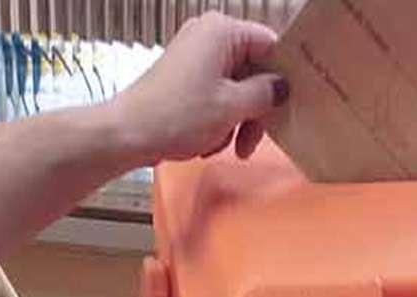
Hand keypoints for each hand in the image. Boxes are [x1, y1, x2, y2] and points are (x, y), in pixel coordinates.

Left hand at [109, 12, 288, 164]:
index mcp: (223, 31)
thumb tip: (282, 87)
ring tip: (221, 144)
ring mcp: (193, 57)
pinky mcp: (182, 79)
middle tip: (252, 142)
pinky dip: (217, 120)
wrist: (125, 135)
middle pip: (253, 70)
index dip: (284, 78)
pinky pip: (215, 95)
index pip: (272, 46)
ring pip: (235, 88)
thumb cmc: (177, 116)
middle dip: (255, 109)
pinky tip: (206, 142)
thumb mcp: (232, 106)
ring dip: (235, 120)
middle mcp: (208, 36)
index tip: (290, 106)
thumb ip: (266, 93)